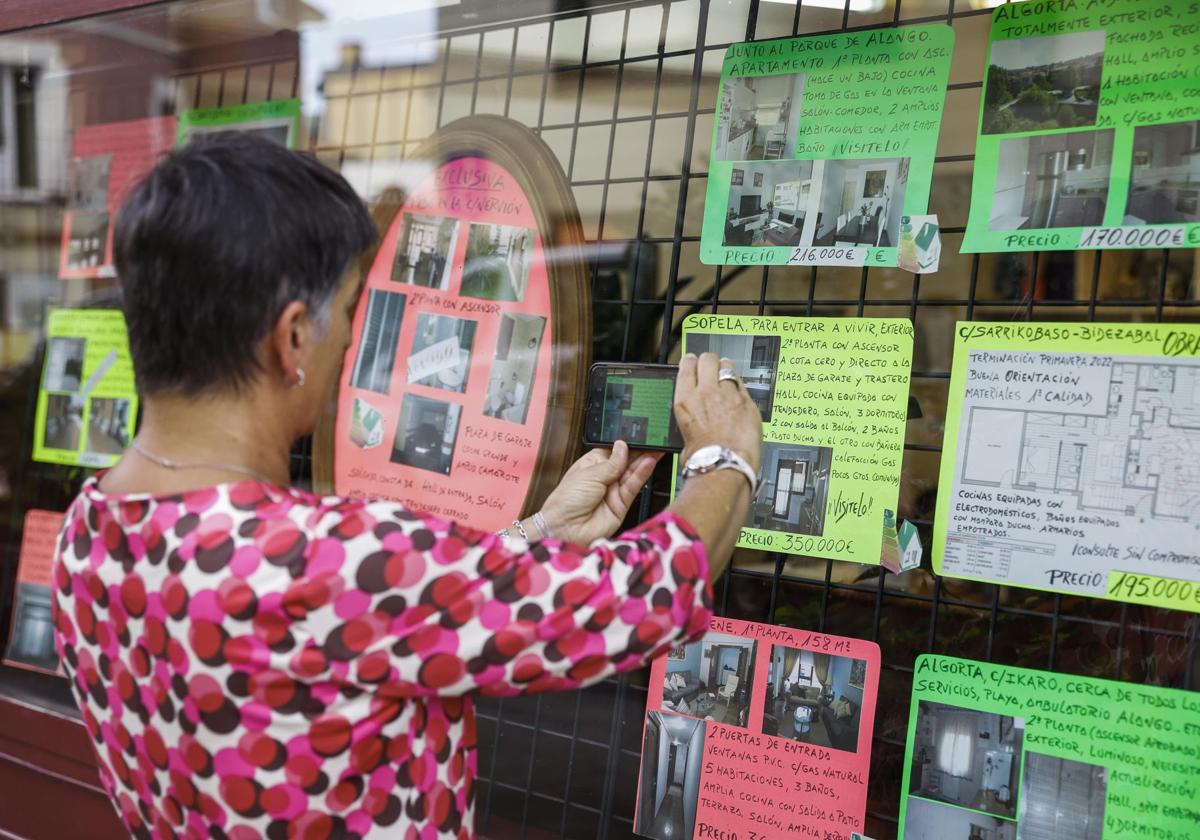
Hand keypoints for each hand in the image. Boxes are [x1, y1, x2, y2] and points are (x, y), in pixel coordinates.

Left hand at [538, 440, 661, 544]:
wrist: (566, 529)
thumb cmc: (567, 501)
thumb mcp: (589, 474)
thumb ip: (611, 462)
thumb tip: (622, 446)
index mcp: (591, 466)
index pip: (613, 451)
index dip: (625, 445)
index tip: (638, 436)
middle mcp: (603, 478)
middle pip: (625, 462)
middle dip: (638, 452)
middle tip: (652, 441)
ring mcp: (613, 492)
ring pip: (632, 474)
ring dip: (643, 461)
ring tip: (655, 450)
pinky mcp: (622, 505)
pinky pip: (634, 487)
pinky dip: (642, 475)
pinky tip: (648, 463)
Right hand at [674, 352, 762, 470]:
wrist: (725, 466)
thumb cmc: (704, 459)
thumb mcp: (684, 436)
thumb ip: (691, 420)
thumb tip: (694, 423)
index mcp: (685, 400)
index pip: (687, 365)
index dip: (691, 361)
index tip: (693, 362)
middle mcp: (706, 392)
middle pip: (708, 359)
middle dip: (710, 361)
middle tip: (712, 367)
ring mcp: (729, 395)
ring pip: (728, 367)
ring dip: (727, 370)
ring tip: (728, 378)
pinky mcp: (748, 402)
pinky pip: (744, 385)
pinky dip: (741, 388)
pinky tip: (740, 397)